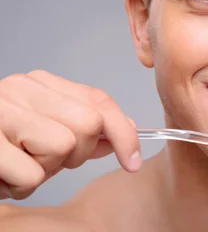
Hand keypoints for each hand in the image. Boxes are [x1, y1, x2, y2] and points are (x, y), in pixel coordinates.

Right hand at [0, 70, 140, 199]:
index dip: (124, 133)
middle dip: (75, 155)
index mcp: (38, 84)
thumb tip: (125, 134)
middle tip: (44, 160)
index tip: (133, 161)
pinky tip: (2, 177)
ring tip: (18, 167)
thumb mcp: (43, 132)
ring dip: (45, 171)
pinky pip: (31, 175)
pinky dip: (21, 186)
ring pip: (63, 147)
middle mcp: (19, 89)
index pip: (99, 101)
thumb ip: (82, 130)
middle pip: (87, 126)